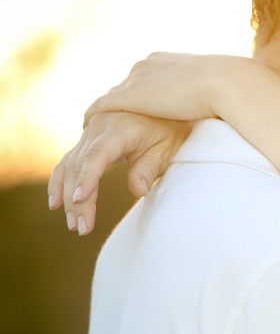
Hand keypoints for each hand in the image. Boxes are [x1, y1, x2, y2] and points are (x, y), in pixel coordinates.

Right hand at [48, 112, 191, 235]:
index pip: (98, 155)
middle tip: (82, 228)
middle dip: (77, 199)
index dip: (87, 177)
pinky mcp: (87, 140)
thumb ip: (148, 169)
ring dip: (67, 196)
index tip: (80, 199)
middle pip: (80, 165)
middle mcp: (99, 127)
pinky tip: (56, 203)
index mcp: (120, 129)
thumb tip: (137, 191)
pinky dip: (60, 182)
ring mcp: (90, 132)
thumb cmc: (169, 131)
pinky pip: (68, 161)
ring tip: (74, 224)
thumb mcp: (166, 150)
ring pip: (70, 165)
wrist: (164, 106)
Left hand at [83, 52, 251, 123]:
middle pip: (124, 88)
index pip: (143, 79)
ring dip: (104, 114)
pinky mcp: (128, 96)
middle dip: (118, 104)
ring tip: (96, 129)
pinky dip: (93, 118)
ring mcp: (135, 79)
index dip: (140, 96)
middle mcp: (144, 65)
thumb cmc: (230, 89)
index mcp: (164, 60)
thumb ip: (203, 94)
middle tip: (108, 122)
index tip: (137, 110)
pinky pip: (100, 107)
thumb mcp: (214, 88)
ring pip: (111, 98)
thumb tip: (213, 106)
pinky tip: (88, 130)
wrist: (226, 83)